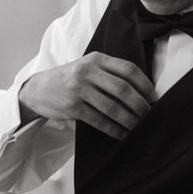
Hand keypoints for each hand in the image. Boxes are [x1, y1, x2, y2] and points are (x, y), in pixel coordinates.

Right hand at [18, 52, 157, 139]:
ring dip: (129, 120)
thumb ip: (109, 73)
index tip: (154, 98)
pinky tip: (122, 134)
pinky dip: (114, 129)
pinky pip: (99, 120)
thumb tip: (141, 92)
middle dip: (140, 105)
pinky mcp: (72, 107)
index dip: (145, 85)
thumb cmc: (69, 79)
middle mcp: (88, 71)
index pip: (128, 70)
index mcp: (97, 59)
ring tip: (139, 127)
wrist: (38, 89)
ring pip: (113, 107)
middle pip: (123, 89)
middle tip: (150, 116)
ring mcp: (79, 89)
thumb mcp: (87, 67)